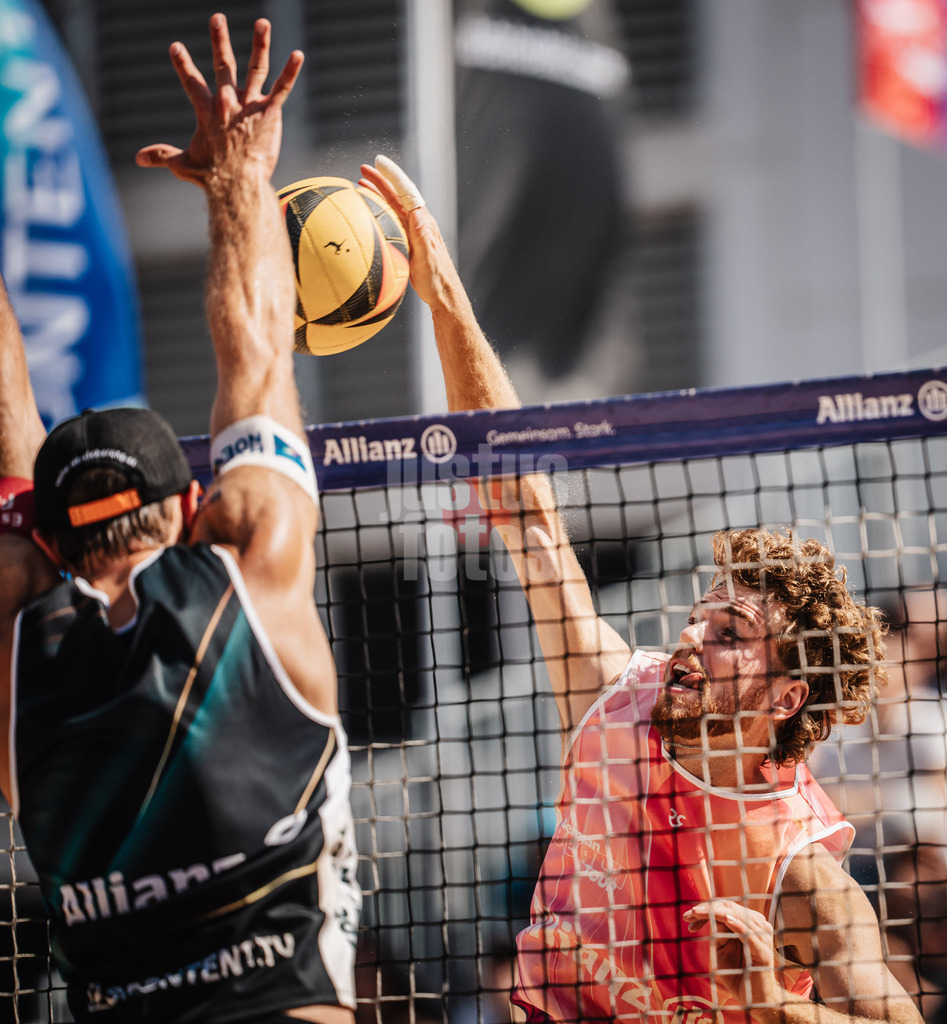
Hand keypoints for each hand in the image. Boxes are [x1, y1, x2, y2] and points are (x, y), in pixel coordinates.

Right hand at [136, 15, 301, 189]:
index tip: (176, 47)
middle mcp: (227, 102)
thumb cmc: (210, 177)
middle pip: (223, 64)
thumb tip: (138, 158)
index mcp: (206, 111)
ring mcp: (249, 106)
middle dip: (219, 40)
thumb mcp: (182, 164)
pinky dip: (290, 71)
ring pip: (256, 68)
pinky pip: (281, 88)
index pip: (191, 82)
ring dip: (259, 44)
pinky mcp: (269, 113)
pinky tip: (298, 55)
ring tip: (263, 23)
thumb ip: (162, 156)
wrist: (236, 184)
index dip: (183, 64)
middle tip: (217, 18)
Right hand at [359, 155, 463, 314]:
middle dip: (381, 180)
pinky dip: (380, 213)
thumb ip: (422, 235)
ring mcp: (414, 232)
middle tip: (363, 169)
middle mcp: (419, 223)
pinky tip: (370, 217)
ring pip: (394, 207)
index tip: (377, 163)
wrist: (443, 296)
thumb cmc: (436, 280)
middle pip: (398, 196)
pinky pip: (393, 222)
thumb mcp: (428, 258)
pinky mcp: (410, 243)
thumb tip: (416, 212)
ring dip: (379, 194)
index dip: (392, 177)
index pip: (406, 193)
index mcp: (422, 223)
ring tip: (363, 185)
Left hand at [684, 899, 786, 1012]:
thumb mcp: (721, 948)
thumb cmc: (736, 972)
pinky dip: (738, 925)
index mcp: (750, 922)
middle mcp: (758, 925)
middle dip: (706, 908)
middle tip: (688, 914)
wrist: (755, 999)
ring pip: (737, 915)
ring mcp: (763, 937)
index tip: (687, 917)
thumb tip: (710, 915)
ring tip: (697, 913)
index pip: (725, 906)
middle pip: (730, 907)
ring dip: (714, 913)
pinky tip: (727, 919)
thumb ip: (717, 931)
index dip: (706, 908)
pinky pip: (749, 935)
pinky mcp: (763, 952)